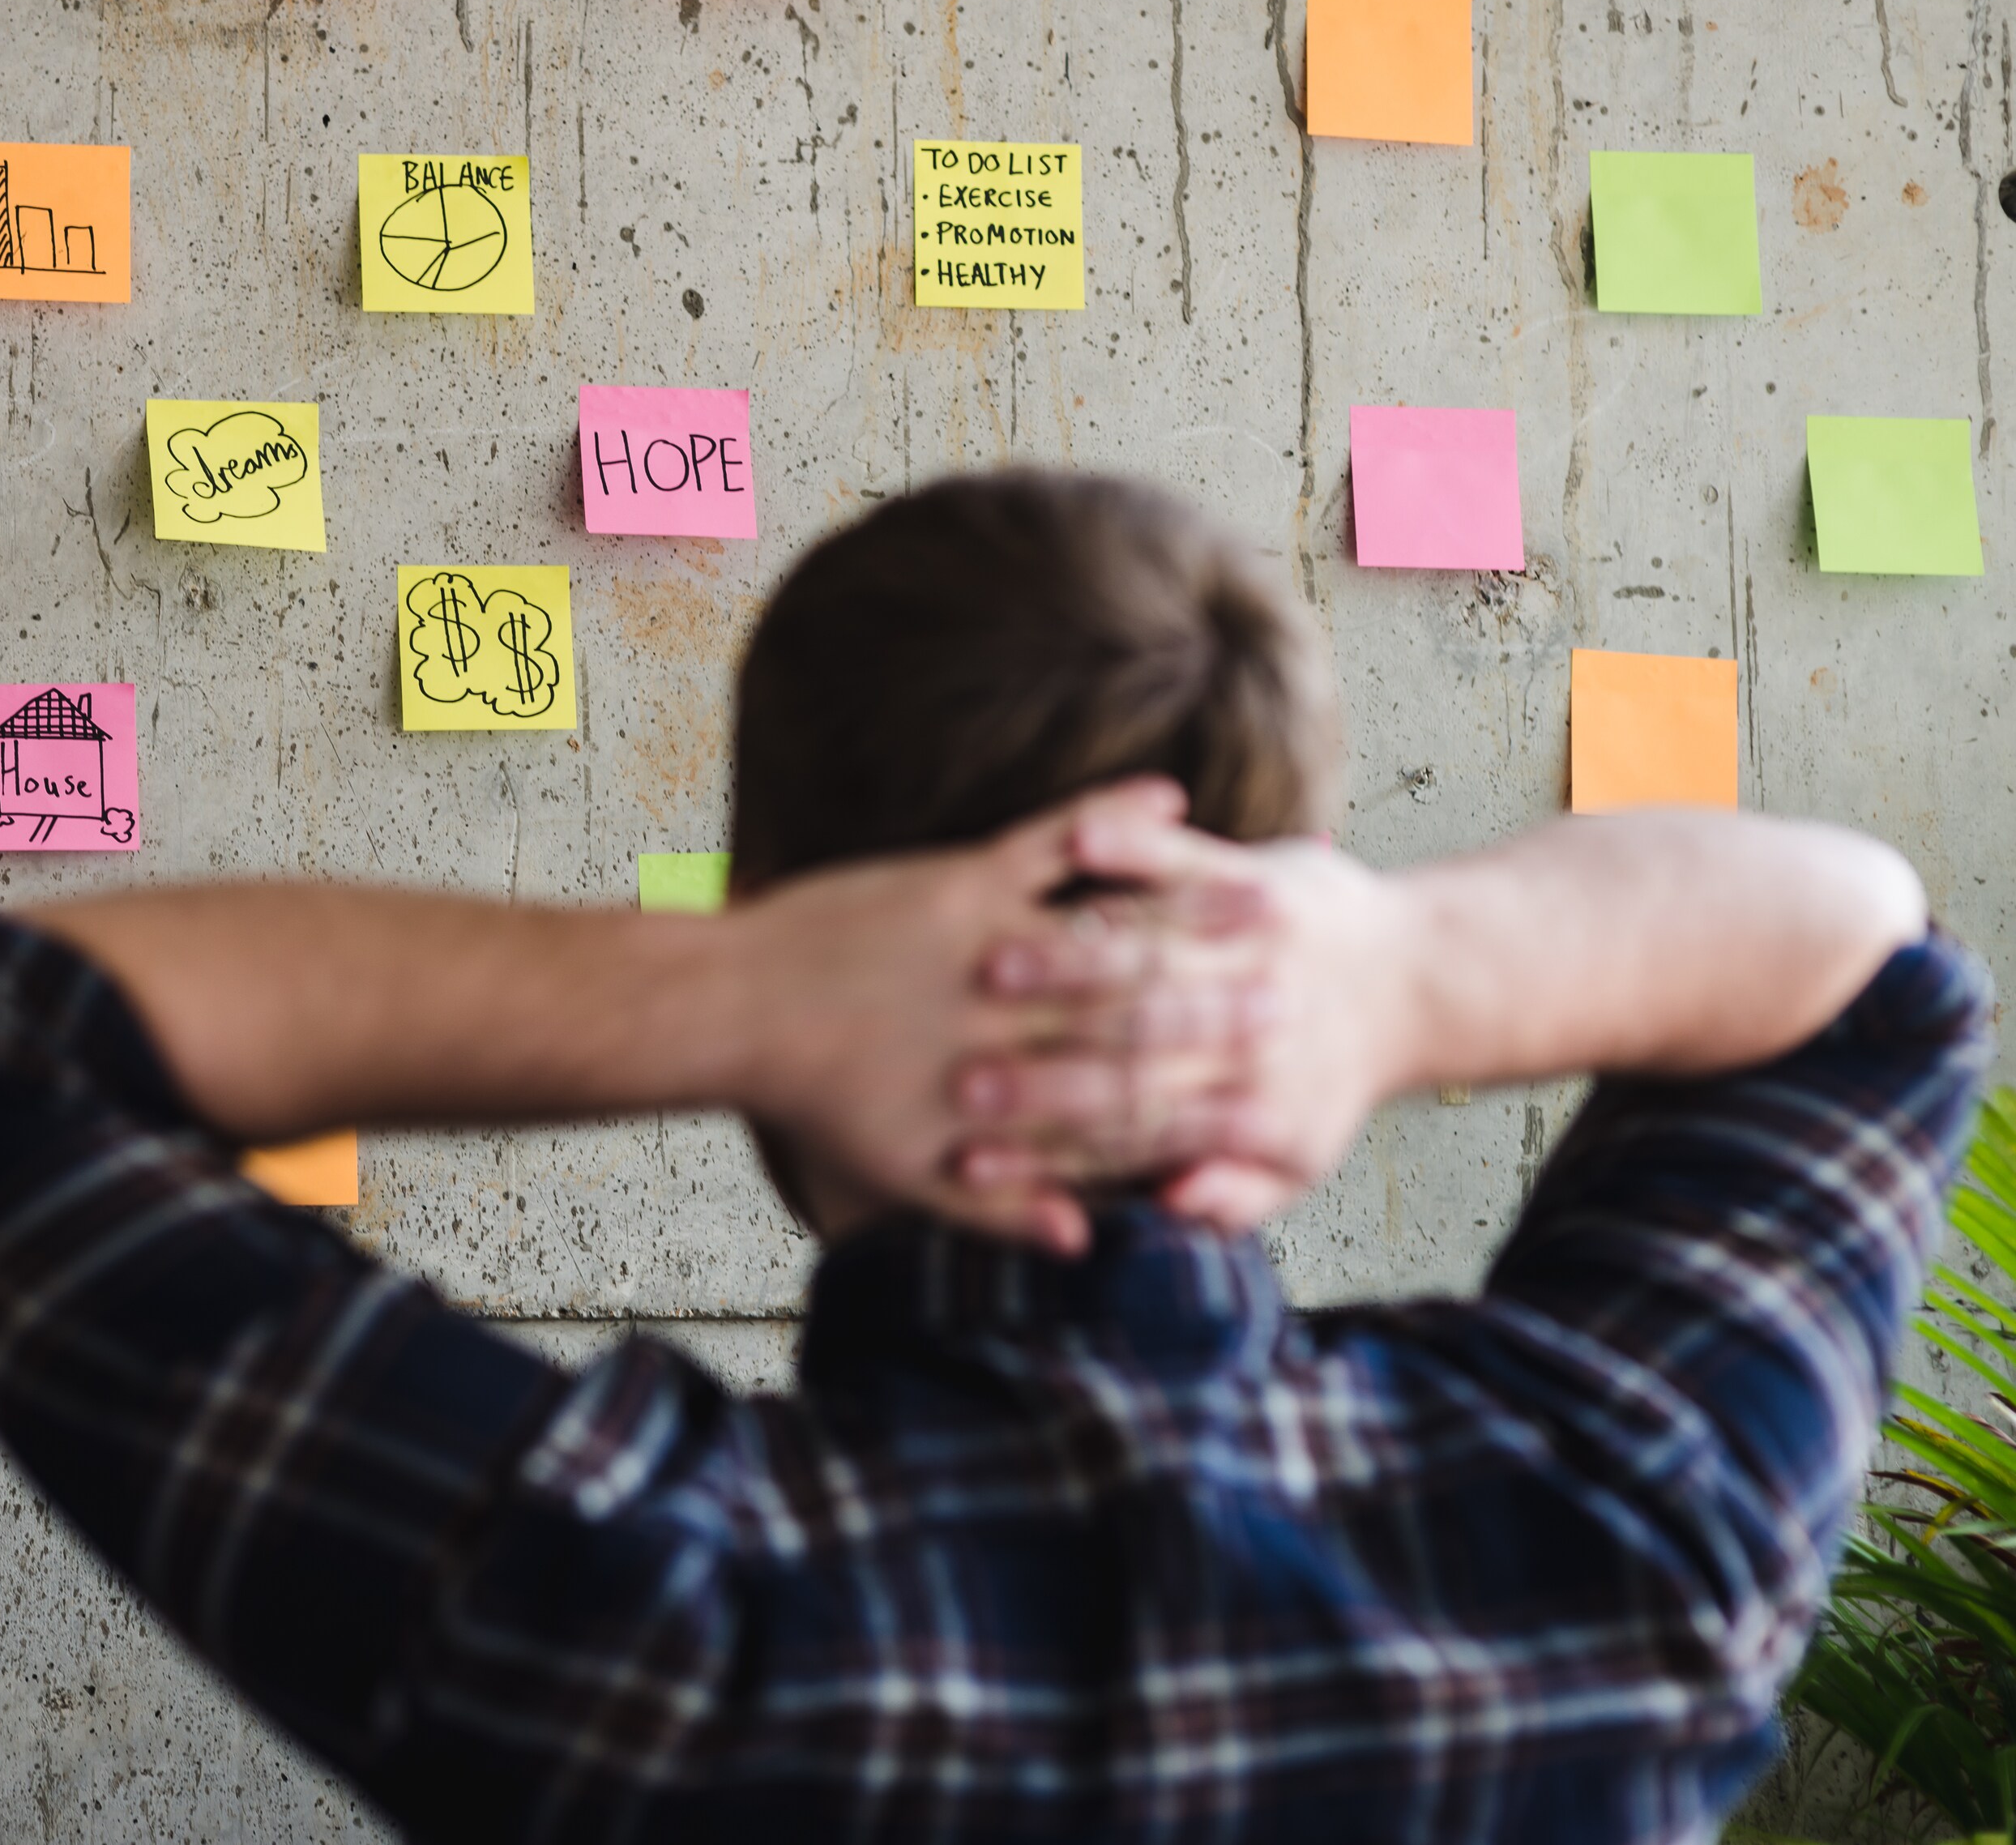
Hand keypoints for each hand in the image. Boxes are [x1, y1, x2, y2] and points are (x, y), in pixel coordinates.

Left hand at [724, 779, 1286, 1252]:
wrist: (731, 1009)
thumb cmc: (811, 1098)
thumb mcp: (903, 1175)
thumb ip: (997, 1208)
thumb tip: (1081, 1239)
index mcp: (1009, 1099)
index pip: (1133, 1107)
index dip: (1209, 1095)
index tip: (1275, 1086)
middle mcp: (1017, 1027)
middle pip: (1149, 1017)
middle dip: (1230, 1000)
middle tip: (1304, 988)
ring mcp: (994, 948)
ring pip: (1118, 931)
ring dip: (1199, 908)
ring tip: (1269, 892)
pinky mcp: (961, 881)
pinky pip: (1058, 842)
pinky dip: (1115, 819)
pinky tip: (1171, 797)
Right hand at [949, 816, 1419, 1237]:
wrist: (1419, 979)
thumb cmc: (1329, 1079)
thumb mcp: (1295, 1161)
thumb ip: (1228, 1193)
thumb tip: (1166, 1204)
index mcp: (1257, 1102)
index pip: (1135, 1131)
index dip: (1048, 1151)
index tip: (968, 1160)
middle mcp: (1253, 1022)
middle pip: (1133, 1047)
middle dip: (1042, 1066)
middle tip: (959, 1079)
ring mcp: (1254, 945)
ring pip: (1150, 952)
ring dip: (1067, 957)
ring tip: (991, 967)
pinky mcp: (1253, 878)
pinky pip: (1185, 858)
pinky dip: (1134, 841)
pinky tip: (1078, 837)